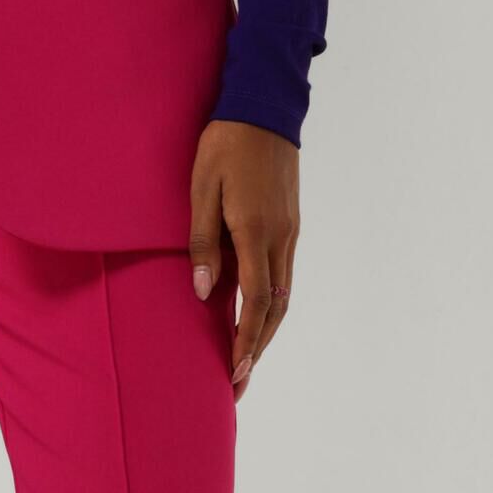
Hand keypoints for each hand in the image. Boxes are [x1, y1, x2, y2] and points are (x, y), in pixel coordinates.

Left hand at [187, 119, 299, 399]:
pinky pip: (283, 276)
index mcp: (255, 232)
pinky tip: (258, 317)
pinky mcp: (290, 224)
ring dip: (266, 332)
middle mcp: (280, 239)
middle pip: (275, 310)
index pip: (255, 303)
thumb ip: (202, 241)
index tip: (235, 374)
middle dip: (257, 350)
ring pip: (283, 295)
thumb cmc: (225, 145)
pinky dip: (272, 305)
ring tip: (247, 360)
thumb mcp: (202, 188)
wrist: (265, 108)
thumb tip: (205, 292)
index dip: (245, 342)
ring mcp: (289, 232)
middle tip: (239, 384)